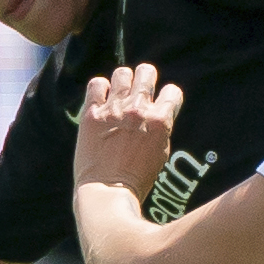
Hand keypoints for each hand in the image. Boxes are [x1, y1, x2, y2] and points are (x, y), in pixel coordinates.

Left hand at [73, 62, 184, 197]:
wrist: (107, 192)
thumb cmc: (137, 179)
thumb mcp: (161, 153)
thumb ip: (161, 129)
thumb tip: (159, 115)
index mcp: (160, 120)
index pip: (172, 91)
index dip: (168, 96)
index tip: (161, 102)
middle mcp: (138, 110)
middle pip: (147, 72)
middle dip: (146, 78)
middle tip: (140, 89)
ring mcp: (114, 109)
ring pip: (122, 73)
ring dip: (123, 81)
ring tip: (119, 92)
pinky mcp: (92, 113)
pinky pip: (96, 84)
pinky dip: (100, 88)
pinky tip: (101, 99)